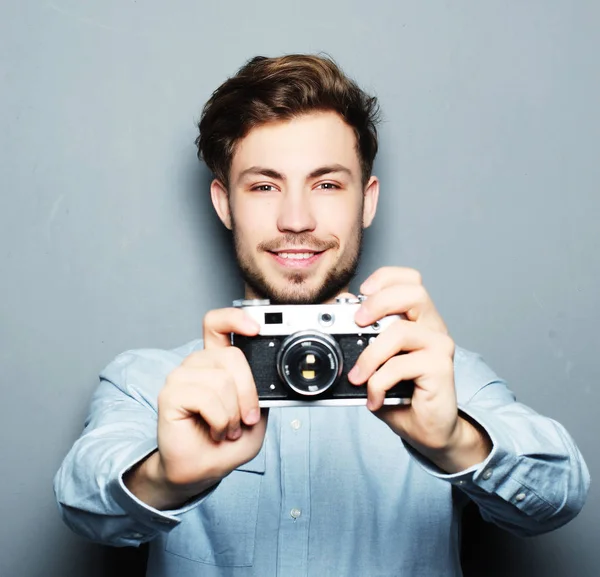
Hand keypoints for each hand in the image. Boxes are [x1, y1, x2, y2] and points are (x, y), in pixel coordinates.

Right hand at [124, 307, 267, 508]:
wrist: (199, 471)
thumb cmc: (225, 443)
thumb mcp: (256, 417)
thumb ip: (261, 393)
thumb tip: (267, 377)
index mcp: (216, 362)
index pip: (218, 324)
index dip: (235, 318)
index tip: (256, 328)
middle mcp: (197, 364)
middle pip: (231, 355)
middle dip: (248, 392)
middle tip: (245, 419)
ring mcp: (181, 377)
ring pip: (222, 380)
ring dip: (232, 413)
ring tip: (226, 429)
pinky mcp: (170, 394)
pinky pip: (207, 397)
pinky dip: (220, 420)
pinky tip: (215, 431)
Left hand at [348, 267, 490, 472]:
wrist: (427, 430)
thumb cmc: (401, 394)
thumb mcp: (375, 364)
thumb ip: (361, 341)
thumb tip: (334, 320)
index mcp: (417, 319)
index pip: (409, 280)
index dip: (386, 278)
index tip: (361, 291)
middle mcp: (432, 327)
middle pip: (413, 292)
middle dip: (379, 302)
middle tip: (358, 322)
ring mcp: (438, 345)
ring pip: (401, 331)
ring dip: (371, 355)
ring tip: (358, 377)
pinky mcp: (441, 367)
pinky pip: (400, 366)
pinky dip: (378, 383)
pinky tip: (374, 398)